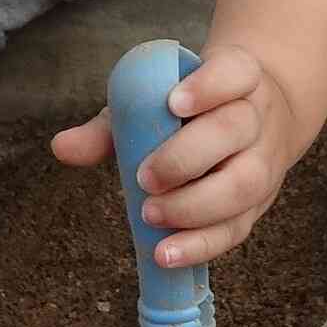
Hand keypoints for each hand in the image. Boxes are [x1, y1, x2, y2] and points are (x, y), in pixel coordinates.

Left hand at [48, 44, 298, 268]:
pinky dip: (200, 245)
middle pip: (236, 130)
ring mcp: (263, 162)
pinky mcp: (257, 206)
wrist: (256, 123)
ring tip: (150, 215)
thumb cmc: (193, 113)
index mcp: (238, 77)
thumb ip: (112, 125)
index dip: (209, 86)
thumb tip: (63, 148)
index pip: (234, 72)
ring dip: (194, 206)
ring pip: (244, 184)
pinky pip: (237, 228)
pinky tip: (165, 254)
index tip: (172, 103)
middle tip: (144, 178)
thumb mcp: (156, 103)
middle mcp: (257, 117)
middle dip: (187, 157)